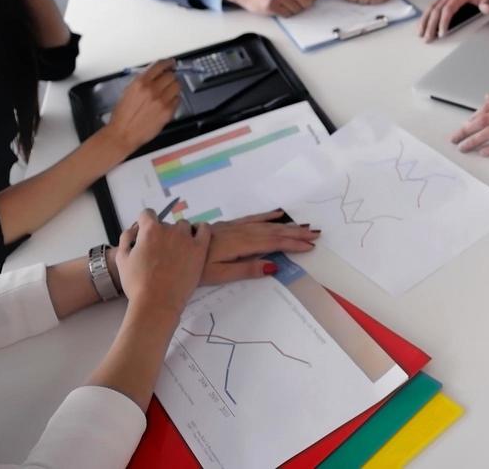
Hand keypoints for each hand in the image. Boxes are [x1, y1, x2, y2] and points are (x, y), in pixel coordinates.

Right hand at [104, 60, 180, 156]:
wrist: (123, 133)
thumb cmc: (123, 115)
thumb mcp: (128, 91)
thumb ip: (142, 81)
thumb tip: (154, 74)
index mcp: (140, 82)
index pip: (159, 65)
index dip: (168, 63)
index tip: (171, 63)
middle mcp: (152, 89)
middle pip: (171, 75)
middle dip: (170, 77)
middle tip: (168, 81)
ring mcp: (161, 100)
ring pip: (177, 86)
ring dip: (173, 88)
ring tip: (167, 93)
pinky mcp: (167, 111)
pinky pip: (177, 100)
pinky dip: (174, 100)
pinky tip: (167, 103)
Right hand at [114, 209, 210, 318]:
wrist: (157, 302)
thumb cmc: (136, 283)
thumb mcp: (121, 259)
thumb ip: (126, 238)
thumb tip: (135, 228)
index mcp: (150, 230)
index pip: (148, 214)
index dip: (145, 223)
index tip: (147, 234)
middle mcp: (169, 230)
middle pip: (166, 223)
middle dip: (162, 234)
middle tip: (161, 252)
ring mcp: (186, 238)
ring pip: (184, 226)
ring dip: (180, 234)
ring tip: (177, 250)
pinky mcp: (200, 249)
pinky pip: (204, 229)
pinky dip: (200, 230)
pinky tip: (195, 239)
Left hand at [200, 209, 320, 282]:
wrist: (173, 252)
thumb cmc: (195, 269)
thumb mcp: (219, 275)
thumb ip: (247, 269)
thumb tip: (274, 266)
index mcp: (241, 245)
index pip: (272, 243)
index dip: (292, 244)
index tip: (310, 246)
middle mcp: (241, 232)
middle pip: (273, 232)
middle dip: (295, 233)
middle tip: (316, 234)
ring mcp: (235, 227)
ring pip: (266, 225)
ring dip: (286, 225)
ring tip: (304, 226)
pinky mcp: (229, 226)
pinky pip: (253, 218)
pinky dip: (267, 216)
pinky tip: (278, 214)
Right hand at [224, 0, 318, 16]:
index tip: (308, 0)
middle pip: (306, 2)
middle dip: (303, 5)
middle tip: (294, 3)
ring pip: (297, 9)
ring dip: (292, 10)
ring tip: (283, 5)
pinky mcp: (270, 5)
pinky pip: (287, 14)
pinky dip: (285, 14)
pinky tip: (278, 8)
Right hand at [420, 0, 488, 40]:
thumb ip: (487, 4)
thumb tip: (486, 9)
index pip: (448, 9)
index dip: (443, 22)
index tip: (442, 34)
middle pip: (436, 10)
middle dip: (430, 25)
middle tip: (428, 38)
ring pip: (431, 7)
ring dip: (424, 20)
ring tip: (420, 33)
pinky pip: (432, 5)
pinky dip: (426, 15)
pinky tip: (423, 23)